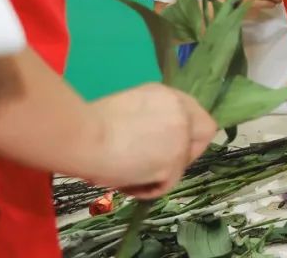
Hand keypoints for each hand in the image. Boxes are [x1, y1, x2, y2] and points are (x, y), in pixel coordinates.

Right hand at [81, 84, 215, 198]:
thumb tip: (153, 138)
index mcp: (169, 96)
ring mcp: (181, 139)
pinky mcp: (174, 165)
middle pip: (203, 135)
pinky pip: (165, 184)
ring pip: (182, 164)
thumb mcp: (130, 108)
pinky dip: (147, 189)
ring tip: (127, 174)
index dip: (185, 132)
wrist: (83, 137)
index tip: (167, 145)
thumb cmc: (92, 123)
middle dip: (186, 152)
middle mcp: (182, 114)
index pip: (195, 114)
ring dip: (158, 173)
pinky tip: (126, 184)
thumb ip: (152, 118)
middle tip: (160, 165)